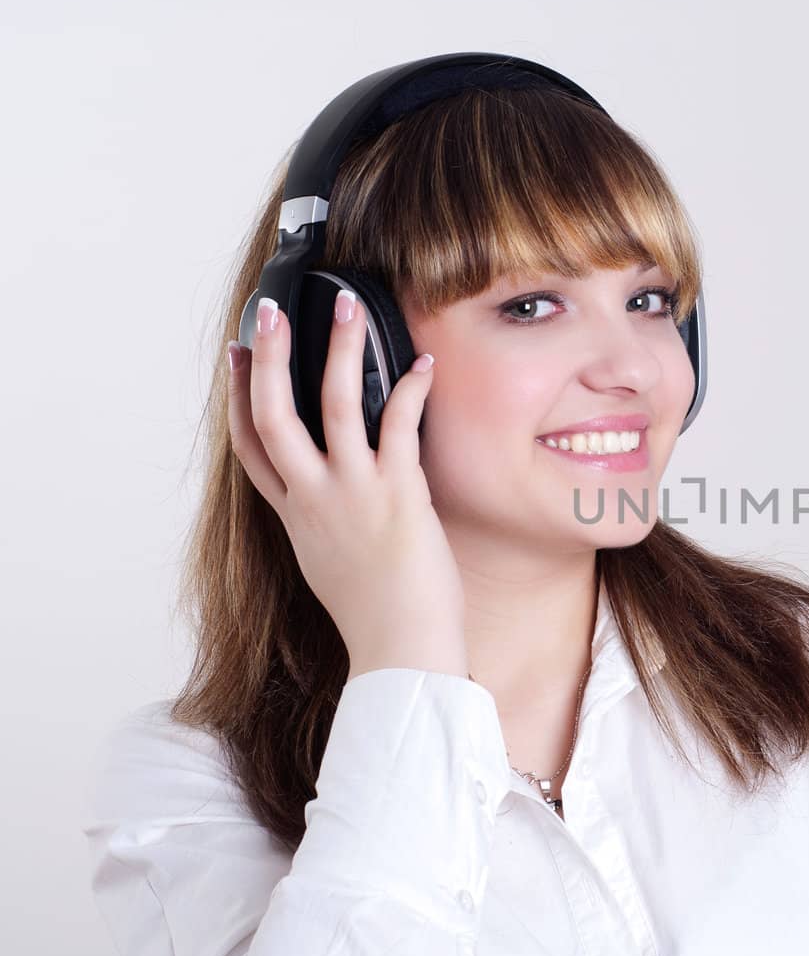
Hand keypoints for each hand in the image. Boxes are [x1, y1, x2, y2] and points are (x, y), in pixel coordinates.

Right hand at [225, 291, 468, 678]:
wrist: (400, 650)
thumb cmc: (377, 616)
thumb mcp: (332, 565)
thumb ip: (325, 525)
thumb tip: (336, 501)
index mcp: (294, 516)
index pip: (250, 448)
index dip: (239, 396)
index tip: (238, 356)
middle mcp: (314, 498)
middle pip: (273, 414)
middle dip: (269, 357)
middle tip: (270, 310)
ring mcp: (353, 493)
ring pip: (334, 404)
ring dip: (339, 349)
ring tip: (346, 305)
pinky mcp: (397, 493)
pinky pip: (398, 426)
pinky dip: (410, 389)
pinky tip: (423, 362)